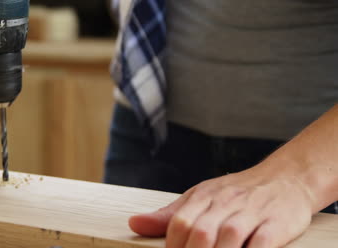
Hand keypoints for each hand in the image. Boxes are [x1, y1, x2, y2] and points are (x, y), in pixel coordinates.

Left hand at [129, 164, 314, 247]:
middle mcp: (226, 203)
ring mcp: (252, 213)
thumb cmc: (237, 193)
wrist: (286, 178)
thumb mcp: (201, 197)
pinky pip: (262, 243)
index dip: (172, 246)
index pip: (179, 222)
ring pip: (229, 237)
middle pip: (200, 232)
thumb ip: (170, 215)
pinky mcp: (277, 224)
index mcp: (204, 196)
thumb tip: (134, 224)